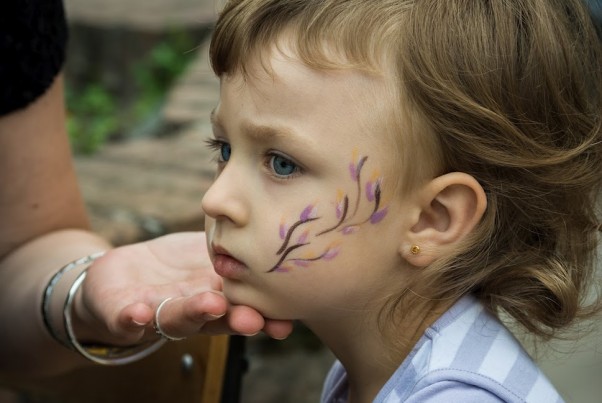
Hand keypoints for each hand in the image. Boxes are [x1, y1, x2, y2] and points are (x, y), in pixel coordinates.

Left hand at [74, 232, 291, 344]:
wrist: (121, 276)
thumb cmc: (172, 267)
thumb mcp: (205, 255)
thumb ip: (232, 251)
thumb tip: (271, 229)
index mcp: (214, 298)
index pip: (241, 309)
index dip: (263, 318)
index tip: (285, 323)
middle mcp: (189, 312)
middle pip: (213, 320)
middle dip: (232, 320)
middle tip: (252, 319)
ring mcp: (156, 314)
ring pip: (175, 319)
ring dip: (192, 314)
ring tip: (209, 304)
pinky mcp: (120, 312)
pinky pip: (123, 319)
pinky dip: (131, 318)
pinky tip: (138, 312)